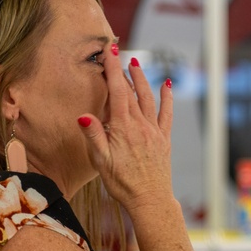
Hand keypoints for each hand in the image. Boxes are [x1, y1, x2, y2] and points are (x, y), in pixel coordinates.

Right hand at [77, 42, 173, 212]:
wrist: (150, 199)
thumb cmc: (121, 183)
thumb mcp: (100, 161)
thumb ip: (93, 136)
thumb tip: (83, 115)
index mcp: (123, 128)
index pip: (117, 91)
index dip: (113, 69)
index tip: (109, 50)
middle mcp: (141, 125)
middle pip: (132, 91)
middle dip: (123, 70)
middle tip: (117, 52)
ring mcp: (154, 131)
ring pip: (149, 99)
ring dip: (142, 80)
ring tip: (135, 64)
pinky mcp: (164, 139)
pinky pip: (167, 113)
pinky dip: (167, 97)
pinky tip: (167, 84)